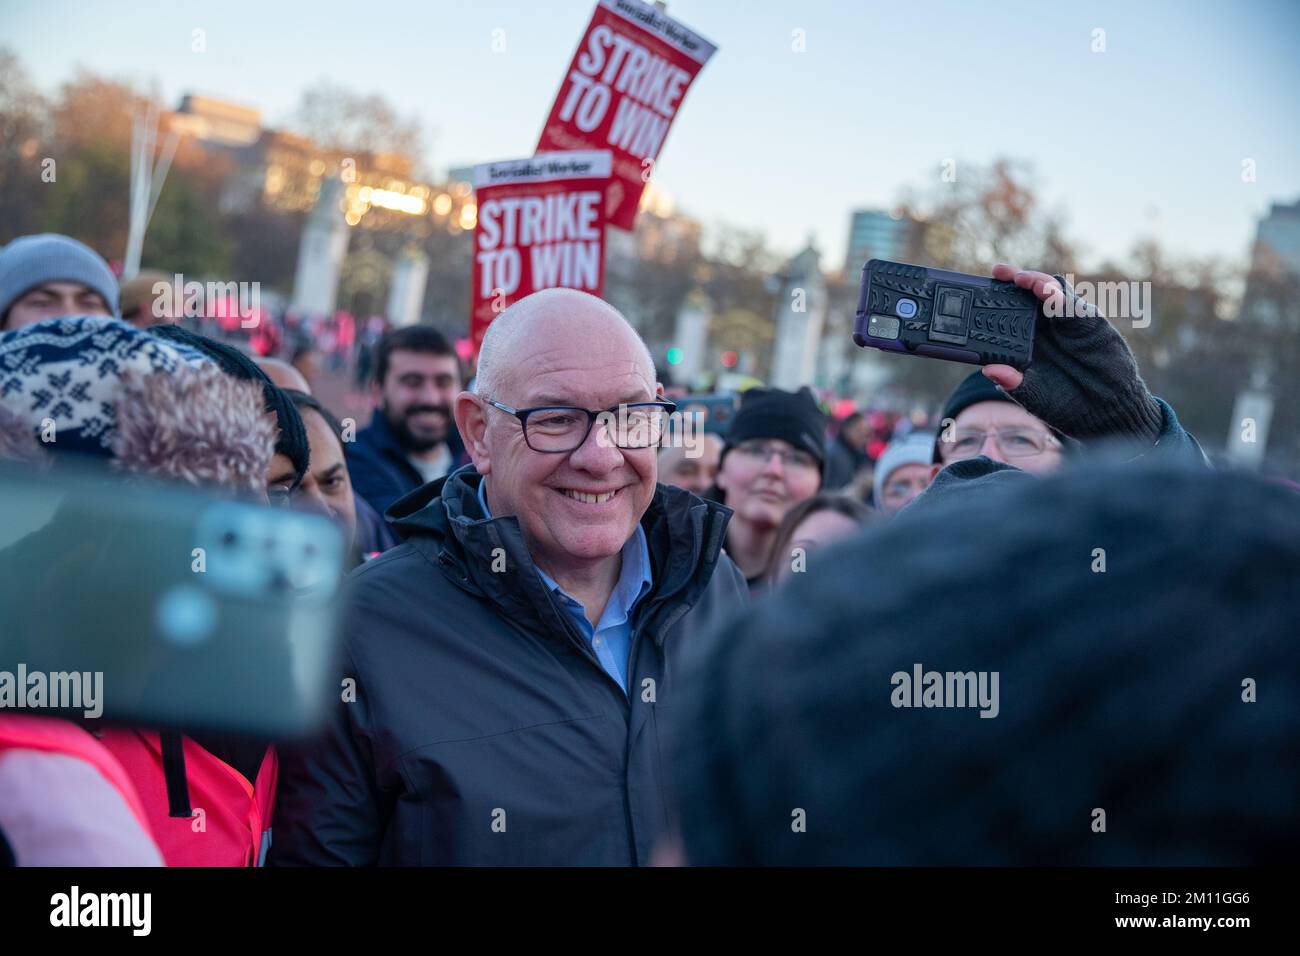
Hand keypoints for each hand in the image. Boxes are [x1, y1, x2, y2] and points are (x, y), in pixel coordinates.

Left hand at [975, 262, 1162, 443]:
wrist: (1105, 412)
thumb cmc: (1066, 404)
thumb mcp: (1034, 396)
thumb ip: (1014, 383)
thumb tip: (988, 370)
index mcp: (1027, 340)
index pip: (1008, 312)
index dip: (995, 299)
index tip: (976, 288)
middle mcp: (1046, 326)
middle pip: (1028, 294)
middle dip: (1015, 280)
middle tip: (1000, 272)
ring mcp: (1067, 321)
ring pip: (1051, 292)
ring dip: (1037, 283)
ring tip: (1024, 280)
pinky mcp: (1090, 322)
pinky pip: (1074, 305)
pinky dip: (1060, 298)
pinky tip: (1047, 292)